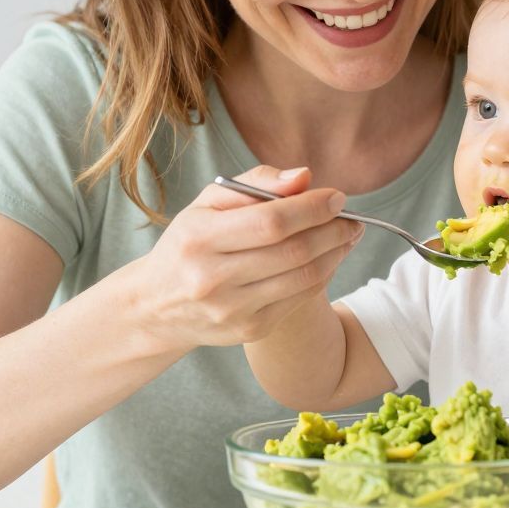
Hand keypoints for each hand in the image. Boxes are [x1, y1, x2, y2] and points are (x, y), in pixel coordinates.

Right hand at [131, 165, 361, 351]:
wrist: (156, 306)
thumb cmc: (189, 243)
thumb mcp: (208, 204)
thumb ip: (255, 184)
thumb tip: (304, 177)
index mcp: (199, 238)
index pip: (271, 222)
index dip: (312, 208)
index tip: (337, 197)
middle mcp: (212, 278)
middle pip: (293, 252)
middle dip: (333, 231)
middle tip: (352, 218)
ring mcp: (232, 310)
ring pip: (303, 278)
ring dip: (335, 254)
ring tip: (347, 236)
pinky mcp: (248, 330)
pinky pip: (299, 299)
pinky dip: (322, 276)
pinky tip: (329, 259)